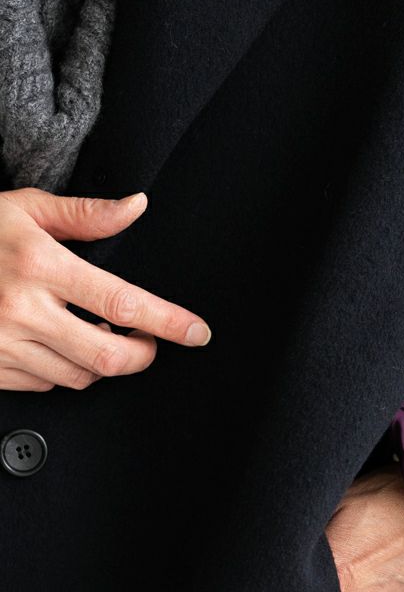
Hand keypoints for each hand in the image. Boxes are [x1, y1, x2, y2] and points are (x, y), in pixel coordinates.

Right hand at [0, 187, 211, 391]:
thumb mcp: (24, 209)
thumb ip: (86, 215)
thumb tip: (136, 207)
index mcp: (39, 265)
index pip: (124, 303)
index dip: (169, 323)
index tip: (196, 332)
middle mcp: (22, 310)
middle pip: (108, 357)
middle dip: (143, 355)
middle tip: (150, 342)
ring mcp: (3, 344)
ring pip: (80, 377)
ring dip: (104, 364)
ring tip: (103, 337)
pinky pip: (47, 385)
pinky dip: (67, 372)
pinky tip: (63, 346)